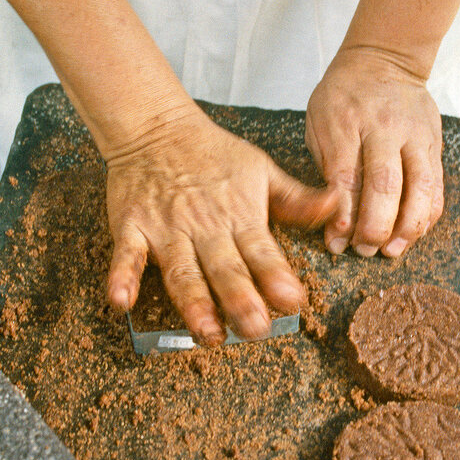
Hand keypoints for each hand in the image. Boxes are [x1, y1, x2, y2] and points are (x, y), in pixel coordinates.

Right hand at [106, 108, 337, 343]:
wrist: (156, 126)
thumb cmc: (213, 154)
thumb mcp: (262, 171)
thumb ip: (297, 200)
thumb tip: (338, 205)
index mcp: (239, 216)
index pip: (262, 251)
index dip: (277, 276)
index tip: (293, 301)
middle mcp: (205, 227)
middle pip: (225, 268)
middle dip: (241, 300)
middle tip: (256, 329)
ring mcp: (167, 229)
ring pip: (182, 271)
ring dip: (194, 303)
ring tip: (207, 332)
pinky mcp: (132, 228)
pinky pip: (126, 255)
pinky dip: (121, 277)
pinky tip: (121, 301)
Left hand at [305, 47, 443, 257]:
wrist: (384, 59)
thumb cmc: (342, 97)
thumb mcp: (319, 123)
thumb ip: (327, 167)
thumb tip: (335, 218)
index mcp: (347, 122)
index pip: (347, 176)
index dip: (344, 215)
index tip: (337, 243)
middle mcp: (384, 129)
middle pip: (385, 184)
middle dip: (375, 225)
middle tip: (365, 250)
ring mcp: (414, 135)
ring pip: (419, 187)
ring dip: (407, 226)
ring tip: (393, 250)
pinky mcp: (434, 143)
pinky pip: (436, 185)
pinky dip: (427, 214)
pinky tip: (413, 232)